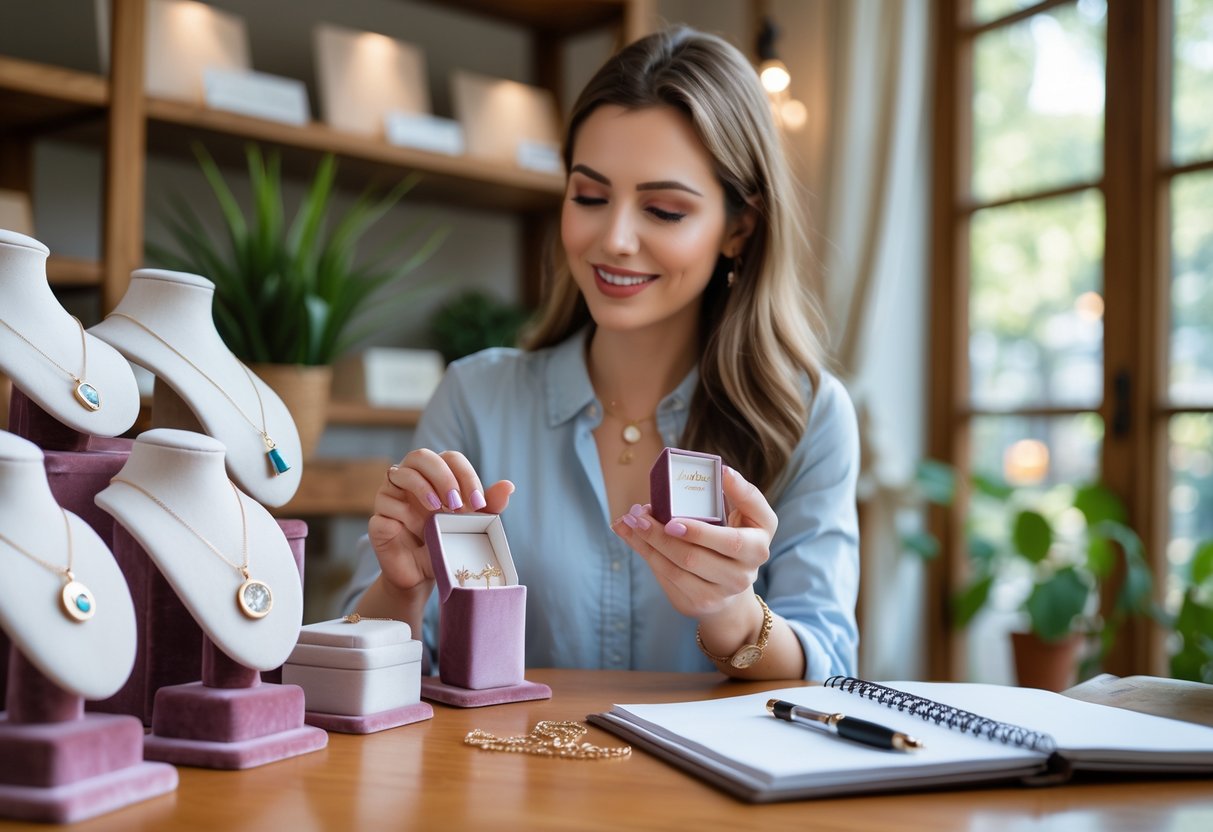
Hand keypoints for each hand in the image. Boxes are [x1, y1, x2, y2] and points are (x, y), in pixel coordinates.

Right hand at [368, 448, 513, 594]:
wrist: (424, 574)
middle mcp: (410, 478)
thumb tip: (509, 486)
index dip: (465, 475)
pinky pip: (385, 506)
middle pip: (420, 456)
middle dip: (442, 476)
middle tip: (456, 503)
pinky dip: (403, 516)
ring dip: (421, 488)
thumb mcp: (474, 524)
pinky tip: (416, 530)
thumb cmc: (448, 542)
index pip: (450, 458)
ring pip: (397, 473)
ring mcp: (390, 496)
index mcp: (435, 474)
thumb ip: (490, 505)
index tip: (478, 503)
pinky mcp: (378, 517)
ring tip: (437, 510)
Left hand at [611, 465, 776, 620]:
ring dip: (648, 543)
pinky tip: (634, 538)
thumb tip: (721, 471)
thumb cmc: (737, 538)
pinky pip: (668, 578)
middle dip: (662, 534)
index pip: (731, 541)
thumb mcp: (749, 516)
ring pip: (676, 569)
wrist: (733, 586)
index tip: (676, 516)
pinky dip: (647, 555)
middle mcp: (743, 575)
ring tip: (630, 522)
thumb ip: (741, 494)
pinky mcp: (698, 603)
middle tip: (639, 514)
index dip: (701, 532)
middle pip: (694, 557)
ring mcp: (720, 593)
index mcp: (757, 547)